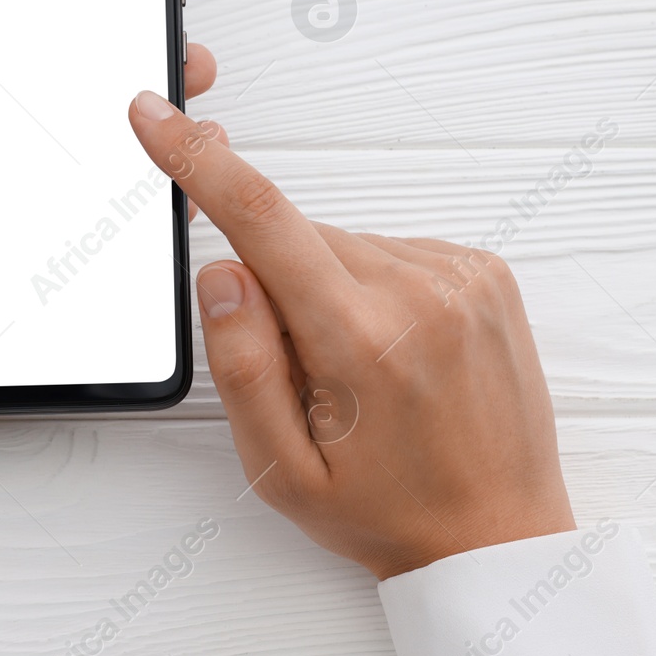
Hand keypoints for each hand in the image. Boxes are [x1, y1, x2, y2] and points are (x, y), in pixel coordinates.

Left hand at [0, 0, 219, 436]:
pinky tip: (111, 204)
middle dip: (65, 86)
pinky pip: (29, 239)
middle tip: (135, 57)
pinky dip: (66, 225)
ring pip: (28, 172)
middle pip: (4, 111)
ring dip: (77, 154)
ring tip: (143, 124)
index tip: (68, 1)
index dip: (6, 28)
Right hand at [128, 90, 574, 577]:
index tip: (158, 117)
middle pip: (300, 240)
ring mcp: (462, 276)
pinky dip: (376, 288)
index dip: (198, 161)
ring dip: (332, 290)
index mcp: (360, 340)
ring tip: (366, 373)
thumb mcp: (282, 470)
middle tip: (310, 372)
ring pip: (347, 245)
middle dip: (280, 288)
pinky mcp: (486, 272)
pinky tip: (397, 350)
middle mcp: (419, 292)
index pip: (261, 220)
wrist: (497, 537)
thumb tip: (223, 272)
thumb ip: (242, 366)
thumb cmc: (390, 511)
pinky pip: (394, 251)